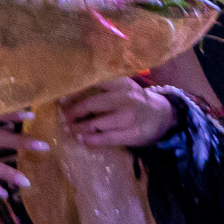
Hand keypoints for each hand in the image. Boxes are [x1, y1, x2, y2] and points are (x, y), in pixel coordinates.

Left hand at [64, 76, 178, 148]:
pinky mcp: (133, 134)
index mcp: (120, 84)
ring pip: (96, 124)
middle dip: (73, 113)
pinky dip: (91, 140)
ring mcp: (129, 117)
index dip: (73, 92)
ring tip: (70, 129)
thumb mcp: (121, 88)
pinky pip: (106, 138)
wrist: (164, 115)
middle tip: (62, 118)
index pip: (93, 83)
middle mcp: (125, 98)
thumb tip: (67, 99)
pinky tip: (83, 139)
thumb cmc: (134, 101)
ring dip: (79, 128)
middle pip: (91, 104)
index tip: (60, 100)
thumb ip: (101, 90)